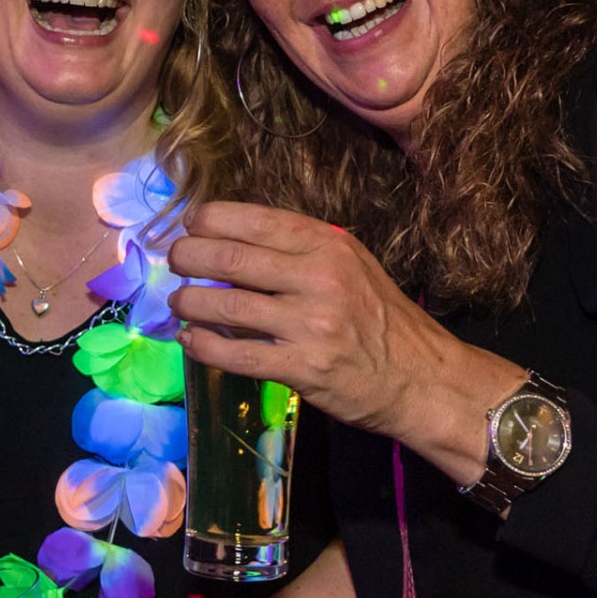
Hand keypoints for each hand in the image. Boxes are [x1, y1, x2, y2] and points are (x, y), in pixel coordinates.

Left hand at [167, 202, 520, 481]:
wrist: (422, 377)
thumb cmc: (382, 318)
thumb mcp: (350, 265)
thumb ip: (299, 251)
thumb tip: (232, 240)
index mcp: (327, 245)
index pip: (253, 220)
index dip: (208, 220)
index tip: (190, 225)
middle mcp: (317, 277)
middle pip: (229, 258)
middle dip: (187, 257)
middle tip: (174, 262)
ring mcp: (309, 325)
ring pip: (225, 307)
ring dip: (188, 303)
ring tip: (178, 303)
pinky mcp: (302, 368)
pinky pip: (236, 354)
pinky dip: (203, 346)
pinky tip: (190, 340)